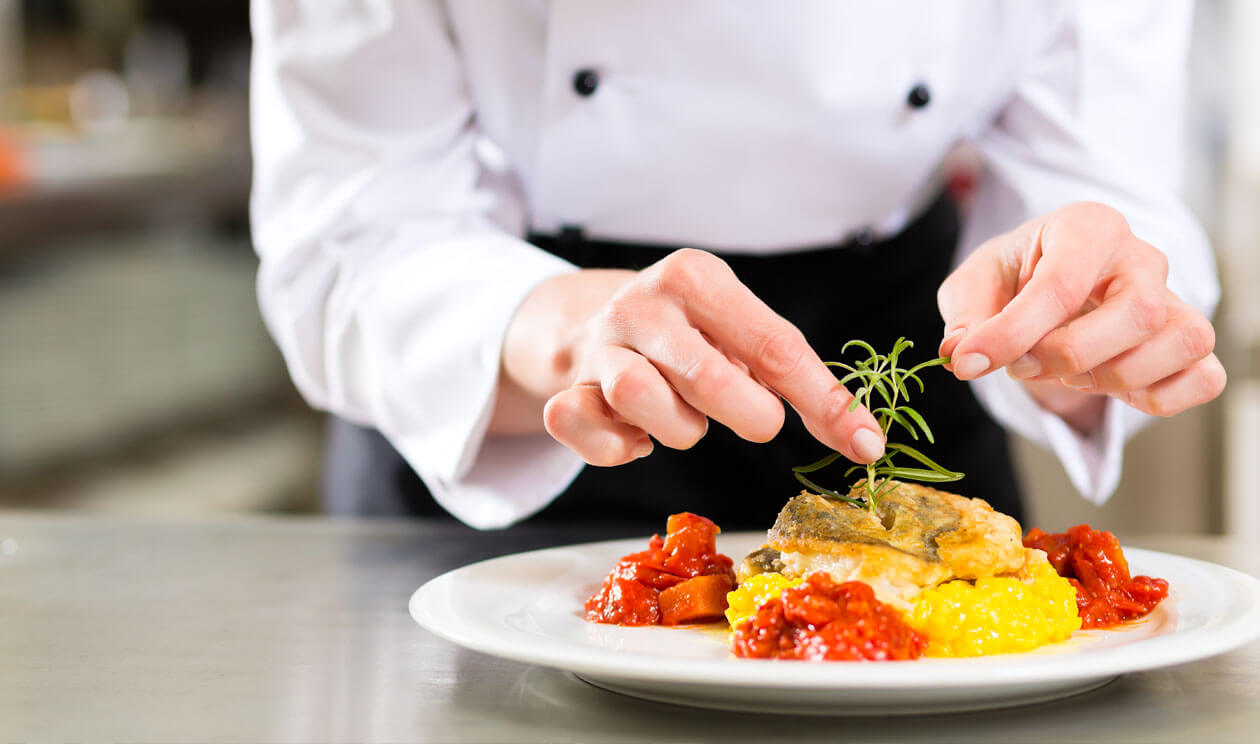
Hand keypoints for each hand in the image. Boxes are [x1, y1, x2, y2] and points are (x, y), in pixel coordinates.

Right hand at [494, 249, 884, 465]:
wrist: (594, 319)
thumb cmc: (690, 332)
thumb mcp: (744, 331)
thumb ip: (798, 376)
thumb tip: (864, 438)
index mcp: (696, 276)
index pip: (774, 345)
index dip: (823, 402)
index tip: (863, 444)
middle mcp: (641, 303)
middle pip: (708, 378)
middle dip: (747, 415)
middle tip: (755, 419)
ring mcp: (598, 345)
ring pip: (640, 400)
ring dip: (678, 430)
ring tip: (685, 417)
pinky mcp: (566, 387)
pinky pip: (582, 426)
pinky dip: (617, 447)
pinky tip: (636, 436)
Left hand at [937, 202, 1225, 429]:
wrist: (1048, 289)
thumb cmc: (1015, 279)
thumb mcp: (973, 287)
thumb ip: (964, 318)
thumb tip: (960, 355)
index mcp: (1087, 227)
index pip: (1062, 284)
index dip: (1012, 334)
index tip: (970, 362)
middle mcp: (1141, 257)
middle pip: (1138, 312)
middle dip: (1070, 355)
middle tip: (1022, 366)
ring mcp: (1176, 298)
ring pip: (1181, 341)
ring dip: (1114, 377)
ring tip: (1067, 374)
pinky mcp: (1190, 343)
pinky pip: (1203, 378)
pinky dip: (1157, 398)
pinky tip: (1110, 388)